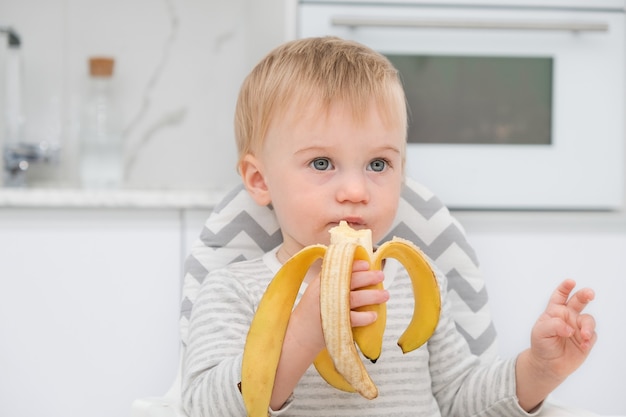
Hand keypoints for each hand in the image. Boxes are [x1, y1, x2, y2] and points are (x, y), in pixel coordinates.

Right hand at [288, 260, 388, 354]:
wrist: (301, 334)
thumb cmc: (313, 310)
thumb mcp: (317, 289)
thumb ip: (332, 279)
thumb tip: (356, 267)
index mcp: (321, 282)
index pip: (340, 269)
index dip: (355, 265)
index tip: (367, 264)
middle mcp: (325, 293)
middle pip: (350, 281)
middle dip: (368, 277)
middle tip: (381, 275)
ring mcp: (331, 309)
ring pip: (355, 299)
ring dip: (373, 296)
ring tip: (385, 295)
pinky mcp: (336, 324)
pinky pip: (355, 319)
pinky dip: (366, 317)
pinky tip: (374, 315)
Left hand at [516, 279, 596, 410]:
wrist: (548, 364)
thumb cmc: (541, 344)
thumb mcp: (540, 332)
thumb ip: (553, 326)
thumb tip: (569, 328)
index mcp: (554, 311)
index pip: (560, 296)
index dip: (565, 288)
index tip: (570, 282)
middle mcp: (568, 316)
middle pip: (579, 301)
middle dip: (585, 295)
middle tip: (590, 294)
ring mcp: (578, 327)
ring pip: (588, 319)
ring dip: (587, 326)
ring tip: (583, 335)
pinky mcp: (586, 340)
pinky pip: (592, 335)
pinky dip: (589, 339)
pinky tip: (583, 344)